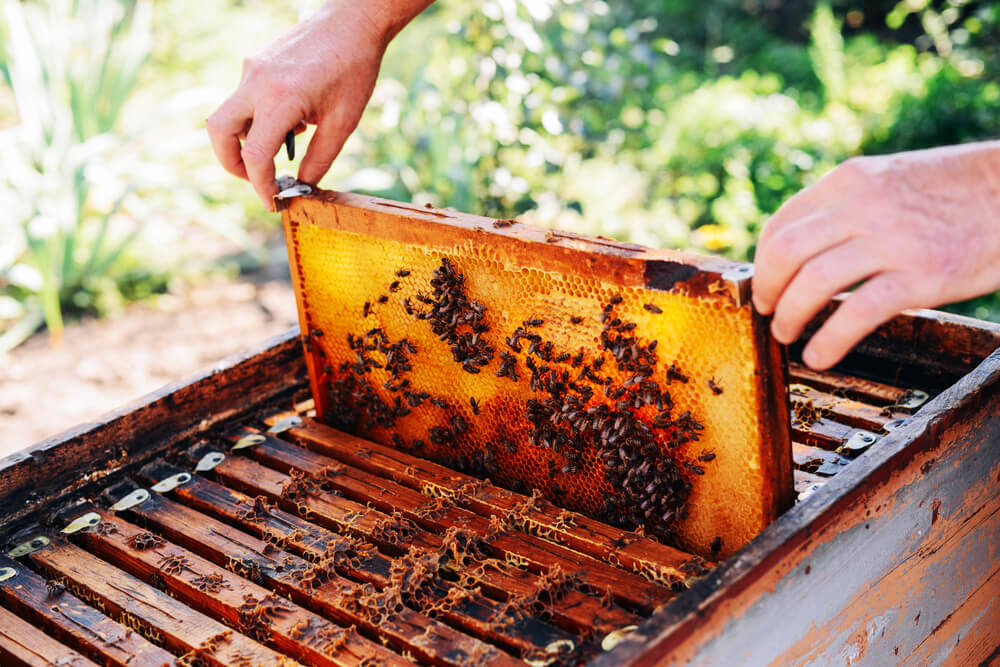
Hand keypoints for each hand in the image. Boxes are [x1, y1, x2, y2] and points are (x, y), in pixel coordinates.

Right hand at [206, 2, 389, 209]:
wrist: (354, 22)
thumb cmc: (354, 70)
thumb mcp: (343, 123)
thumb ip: (320, 160)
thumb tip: (302, 187)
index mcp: (280, 99)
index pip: (255, 155)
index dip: (260, 185)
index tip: (272, 201)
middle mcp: (256, 82)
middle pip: (219, 133)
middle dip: (232, 164)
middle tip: (258, 179)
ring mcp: (251, 68)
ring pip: (230, 115)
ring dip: (249, 139)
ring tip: (292, 139)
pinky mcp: (254, 61)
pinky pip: (245, 98)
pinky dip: (259, 118)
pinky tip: (294, 117)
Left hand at [752, 141, 999, 369]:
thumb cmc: (953, 193)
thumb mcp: (889, 182)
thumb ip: (846, 209)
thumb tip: (804, 252)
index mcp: (849, 181)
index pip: (781, 225)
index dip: (762, 263)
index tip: (764, 286)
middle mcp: (862, 206)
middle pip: (784, 254)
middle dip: (767, 291)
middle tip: (769, 313)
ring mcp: (891, 240)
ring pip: (812, 284)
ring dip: (790, 318)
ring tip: (788, 336)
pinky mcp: (921, 275)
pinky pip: (855, 314)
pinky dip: (828, 341)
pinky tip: (820, 356)